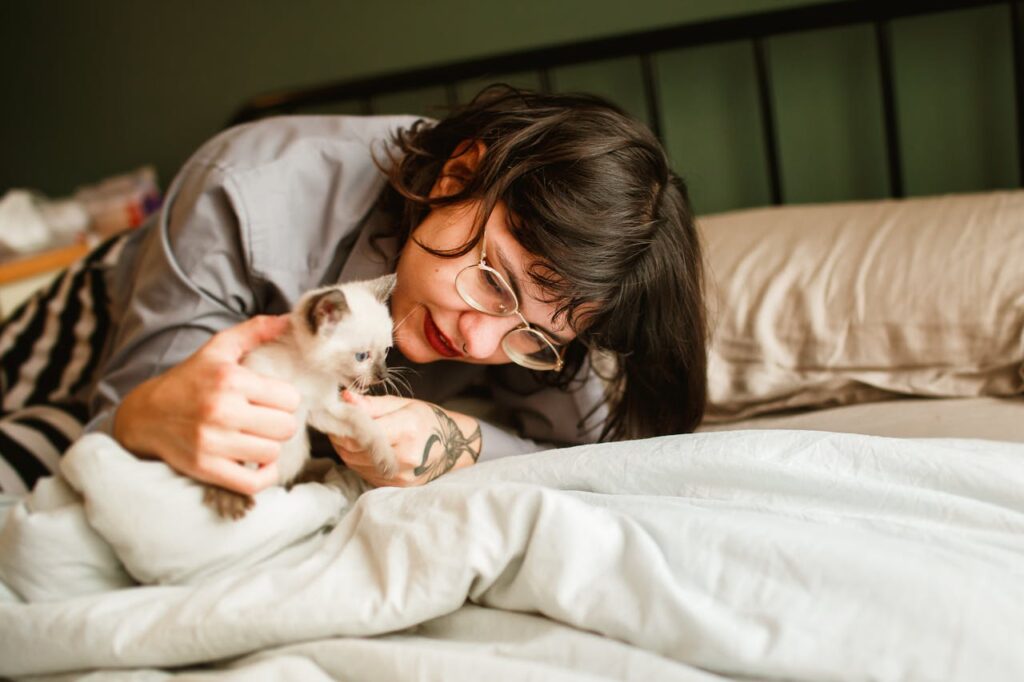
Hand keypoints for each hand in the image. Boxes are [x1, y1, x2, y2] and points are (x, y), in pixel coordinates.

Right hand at [113, 315, 300, 494]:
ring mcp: (213, 443)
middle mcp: (221, 411)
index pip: (289, 398)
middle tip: (266, 419)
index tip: (273, 399)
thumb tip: (289, 319)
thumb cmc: (189, 380)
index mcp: (229, 380)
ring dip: (270, 447)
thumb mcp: (218, 349)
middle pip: (286, 427)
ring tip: (256, 436)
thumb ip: (255, 330)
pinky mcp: (206, 469)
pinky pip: (254, 482)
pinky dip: (263, 475)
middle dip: (281, 422)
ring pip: (272, 452)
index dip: (286, 399)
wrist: (145, 416)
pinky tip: (257, 461)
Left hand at [330, 392, 480, 486]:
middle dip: (340, 435)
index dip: (343, 423)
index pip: (360, 432)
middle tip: (338, 423)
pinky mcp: (396, 486)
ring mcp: (400, 475)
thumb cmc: (428, 420)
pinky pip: (364, 472)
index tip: (335, 414)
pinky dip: (357, 460)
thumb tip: (344, 397)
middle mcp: (404, 456)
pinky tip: (363, 448)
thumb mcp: (404, 404)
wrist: (453, 447)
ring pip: (354, 462)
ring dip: (346, 448)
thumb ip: (372, 404)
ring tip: (350, 434)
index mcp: (407, 429)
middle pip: (353, 449)